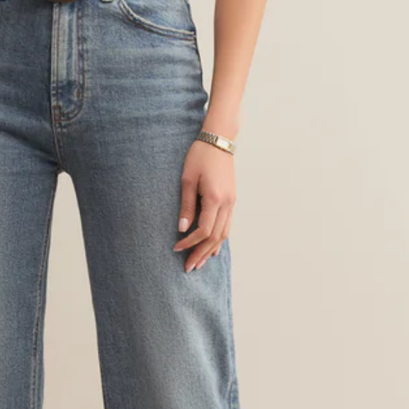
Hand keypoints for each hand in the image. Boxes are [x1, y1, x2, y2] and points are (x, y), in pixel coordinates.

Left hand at [173, 138, 234, 271]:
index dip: (190, 243)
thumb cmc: (200, 156)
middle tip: (189, 267)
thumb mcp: (187, 179)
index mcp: (215, 198)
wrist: (219, 140)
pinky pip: (227, 225)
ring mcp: (232, 202)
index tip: (176, 248)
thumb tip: (182, 228)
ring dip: (211, 250)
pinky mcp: (232, 199)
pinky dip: (219, 239)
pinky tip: (213, 248)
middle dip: (201, 253)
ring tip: (200, 262)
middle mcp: (227, 203)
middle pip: (216, 237)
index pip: (204, 230)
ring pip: (224, 234)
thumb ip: (186, 205)